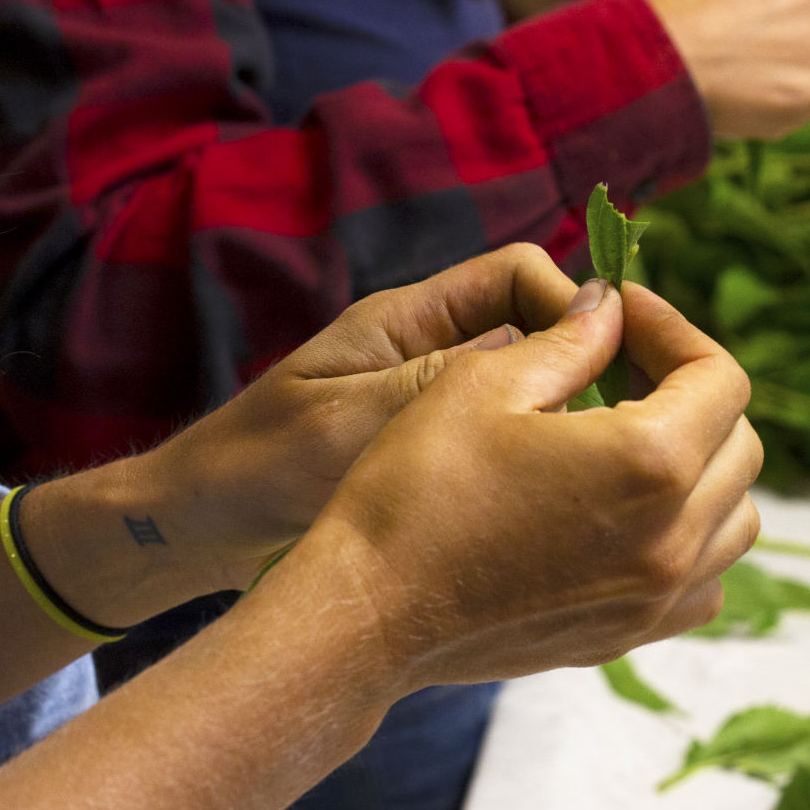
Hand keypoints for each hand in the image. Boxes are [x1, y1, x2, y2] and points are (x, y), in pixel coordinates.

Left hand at [125, 244, 586, 596]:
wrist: (196, 532)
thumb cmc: (258, 469)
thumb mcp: (352, 423)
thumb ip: (447, 378)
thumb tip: (555, 339)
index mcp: (410, 322)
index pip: (520, 277)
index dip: (573, 309)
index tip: (604, 368)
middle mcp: (432, 353)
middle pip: (539, 331)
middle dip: (583, 368)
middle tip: (613, 429)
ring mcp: (437, 404)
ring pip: (532, 391)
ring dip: (564, 421)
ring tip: (589, 473)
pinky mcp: (436, 456)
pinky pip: (511, 442)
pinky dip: (539, 462)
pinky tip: (553, 506)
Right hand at [293, 280, 761, 692]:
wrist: (367, 614)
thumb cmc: (415, 490)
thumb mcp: (486, 382)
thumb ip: (572, 338)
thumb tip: (612, 307)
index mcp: (651, 462)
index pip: (721, 378)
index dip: (675, 331)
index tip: (625, 315)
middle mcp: (675, 537)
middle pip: (739, 444)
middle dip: (694, 394)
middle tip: (626, 368)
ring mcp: (658, 596)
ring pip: (736, 518)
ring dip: (704, 468)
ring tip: (635, 439)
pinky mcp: (630, 635)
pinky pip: (705, 581)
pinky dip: (691, 541)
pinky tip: (631, 515)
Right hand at [638, 0, 809, 138]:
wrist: (659, 56)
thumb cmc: (677, 8)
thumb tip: (778, 2)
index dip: (800, 18)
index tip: (775, 33)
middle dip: (797, 49)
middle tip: (752, 61)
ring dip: (786, 81)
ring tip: (736, 81)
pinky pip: (799, 106)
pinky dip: (775, 110)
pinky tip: (738, 100)